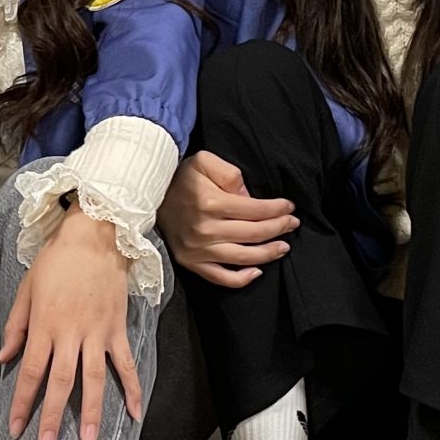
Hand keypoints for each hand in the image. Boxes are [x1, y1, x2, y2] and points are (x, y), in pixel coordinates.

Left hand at [0, 209, 142, 439]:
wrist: (93, 236)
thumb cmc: (55, 262)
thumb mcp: (26, 291)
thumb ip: (14, 328)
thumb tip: (2, 360)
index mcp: (44, 325)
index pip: (31, 373)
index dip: (22, 403)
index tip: (15, 428)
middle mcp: (71, 334)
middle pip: (61, 383)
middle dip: (53, 417)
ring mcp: (97, 333)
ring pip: (94, 379)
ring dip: (92, 412)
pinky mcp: (117, 329)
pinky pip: (126, 364)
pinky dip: (132, 389)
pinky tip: (135, 414)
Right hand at [159, 152, 297, 288]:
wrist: (147, 195)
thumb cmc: (180, 177)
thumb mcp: (204, 161)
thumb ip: (231, 174)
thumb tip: (249, 197)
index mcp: (210, 203)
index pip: (255, 210)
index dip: (278, 209)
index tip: (289, 207)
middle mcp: (205, 230)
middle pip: (254, 234)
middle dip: (279, 228)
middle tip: (292, 224)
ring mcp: (197, 249)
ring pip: (243, 257)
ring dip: (269, 253)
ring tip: (283, 246)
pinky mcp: (191, 262)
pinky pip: (220, 278)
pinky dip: (241, 279)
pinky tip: (257, 271)